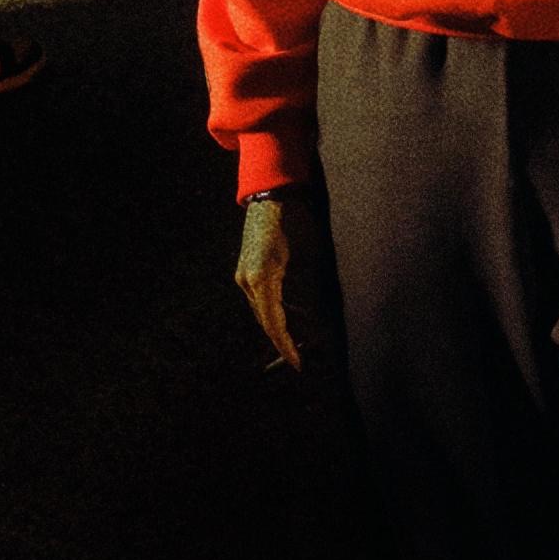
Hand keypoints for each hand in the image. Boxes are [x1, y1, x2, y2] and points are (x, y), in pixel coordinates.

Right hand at [236, 186, 336, 369]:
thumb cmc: (296, 222)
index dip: (287, 346)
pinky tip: (289, 316)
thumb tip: (314, 320)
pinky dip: (275, 310)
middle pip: (266, 321)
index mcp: (262, 279)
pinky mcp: (246, 269)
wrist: (273, 195)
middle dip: (283, 340)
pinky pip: (260, 298)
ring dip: (280, 326)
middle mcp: (247, 280)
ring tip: (298, 343)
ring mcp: (244, 275)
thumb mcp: (308, 258)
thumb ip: (307, 291)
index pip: (275, 323)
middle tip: (301, 359)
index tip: (298, 364)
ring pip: (262, 311)